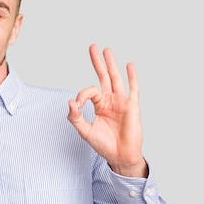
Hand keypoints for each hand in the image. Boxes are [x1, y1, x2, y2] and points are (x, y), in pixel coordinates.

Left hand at [67, 45, 146, 177]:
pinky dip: (132, 77)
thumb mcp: (85, 132)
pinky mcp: (132, 107)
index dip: (81, 95)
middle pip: (103, 77)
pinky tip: (129, 66)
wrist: (120, 156)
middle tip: (92, 47)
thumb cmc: (104, 145)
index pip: (89, 92)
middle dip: (98, 63)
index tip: (77, 104)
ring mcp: (122, 102)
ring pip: (116, 79)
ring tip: (106, 50)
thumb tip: (70, 102)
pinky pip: (133, 89)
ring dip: (111, 64)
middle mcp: (110, 101)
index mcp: (99, 106)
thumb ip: (75, 118)